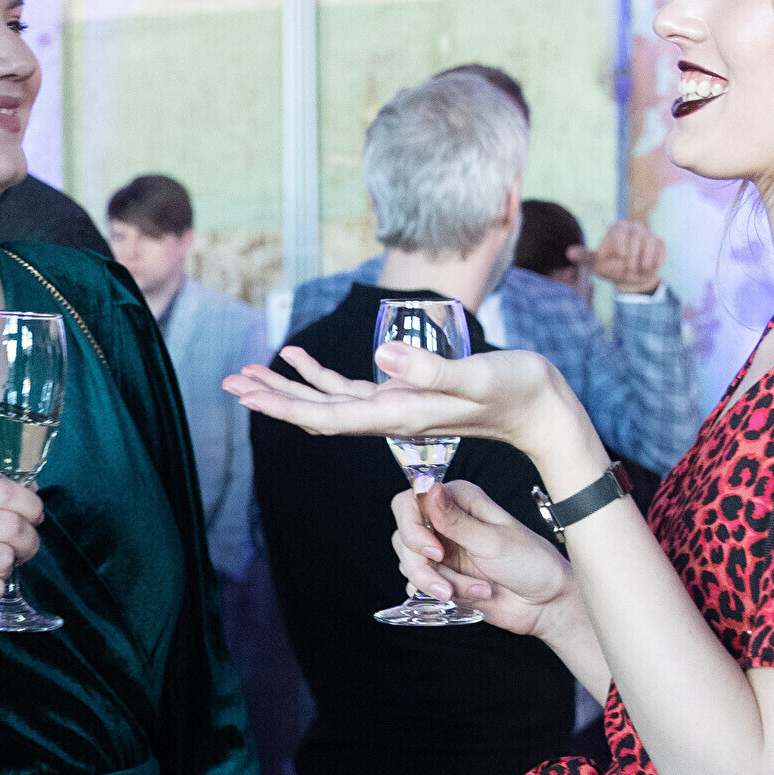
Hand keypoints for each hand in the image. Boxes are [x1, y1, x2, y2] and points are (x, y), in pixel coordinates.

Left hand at [224, 341, 583, 466]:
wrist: (545, 411)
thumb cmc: (520, 391)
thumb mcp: (478, 375)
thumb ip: (432, 370)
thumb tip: (381, 358)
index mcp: (401, 415)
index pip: (329, 415)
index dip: (283, 404)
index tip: (246, 393)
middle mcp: (392, 416)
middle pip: (318, 411)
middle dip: (271, 397)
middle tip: (228, 382)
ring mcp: (397, 407)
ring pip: (328, 400)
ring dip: (287, 387)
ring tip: (248, 373)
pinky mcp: (407, 395)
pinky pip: (352, 388)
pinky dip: (320, 374)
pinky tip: (297, 357)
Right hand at [389, 479, 580, 638]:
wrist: (545, 603)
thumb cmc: (531, 564)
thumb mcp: (494, 542)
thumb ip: (456, 521)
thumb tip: (430, 489)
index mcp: (459, 500)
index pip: (410, 502)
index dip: (412, 528)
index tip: (434, 552)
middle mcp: (445, 521)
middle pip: (403, 538)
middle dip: (424, 567)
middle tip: (448, 584)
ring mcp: (442, 550)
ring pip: (409, 565)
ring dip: (440, 584)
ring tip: (477, 590)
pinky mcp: (442, 575)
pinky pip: (417, 586)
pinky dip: (440, 595)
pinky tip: (471, 596)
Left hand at [580, 219, 665, 296]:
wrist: (630, 280)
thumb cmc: (610, 269)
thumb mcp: (596, 265)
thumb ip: (585, 257)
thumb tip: (569, 252)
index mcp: (615, 229)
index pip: (618, 229)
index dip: (621, 242)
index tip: (621, 256)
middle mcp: (632, 227)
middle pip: (636, 236)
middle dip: (633, 256)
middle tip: (629, 268)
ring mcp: (647, 233)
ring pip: (650, 240)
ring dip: (645, 259)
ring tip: (639, 269)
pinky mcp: (658, 242)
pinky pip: (660, 246)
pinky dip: (656, 259)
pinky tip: (651, 267)